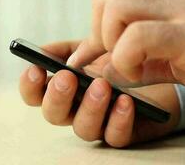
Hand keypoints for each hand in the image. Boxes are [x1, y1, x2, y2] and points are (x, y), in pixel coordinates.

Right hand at [19, 41, 179, 146]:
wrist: (153, 70)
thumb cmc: (117, 61)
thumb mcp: (92, 47)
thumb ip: (69, 49)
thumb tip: (43, 50)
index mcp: (65, 89)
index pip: (36, 94)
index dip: (30, 85)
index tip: (36, 69)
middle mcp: (76, 109)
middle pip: (53, 115)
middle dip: (57, 97)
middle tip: (67, 78)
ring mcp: (99, 123)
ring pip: (83, 129)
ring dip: (90, 107)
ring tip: (101, 85)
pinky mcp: (122, 132)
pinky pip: (115, 137)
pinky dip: (118, 120)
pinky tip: (126, 101)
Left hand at [66, 0, 184, 93]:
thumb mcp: (157, 57)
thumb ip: (126, 60)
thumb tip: (92, 68)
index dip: (94, 30)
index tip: (89, 56)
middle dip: (100, 34)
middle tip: (114, 58)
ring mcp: (178, 11)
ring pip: (118, 7)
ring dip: (113, 43)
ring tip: (131, 65)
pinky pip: (139, 36)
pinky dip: (127, 58)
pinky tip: (139, 74)